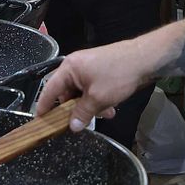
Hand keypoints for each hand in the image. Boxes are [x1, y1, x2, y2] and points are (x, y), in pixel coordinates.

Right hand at [35, 40, 151, 130]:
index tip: (39, 121)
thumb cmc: (118, 75)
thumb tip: (72, 126)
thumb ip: (82, 113)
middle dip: (75, 109)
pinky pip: (93, 90)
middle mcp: (76, 66)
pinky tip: (111, 108)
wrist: (145, 58)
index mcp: (69, 68)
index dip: (43, 106)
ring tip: (106, 114)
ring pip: (82, 94)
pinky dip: (99, 100)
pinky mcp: (101, 72)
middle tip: (82, 122)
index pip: (49, 89)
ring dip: (91, 106)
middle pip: (66, 93)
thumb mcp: (98, 98)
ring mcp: (89, 68)